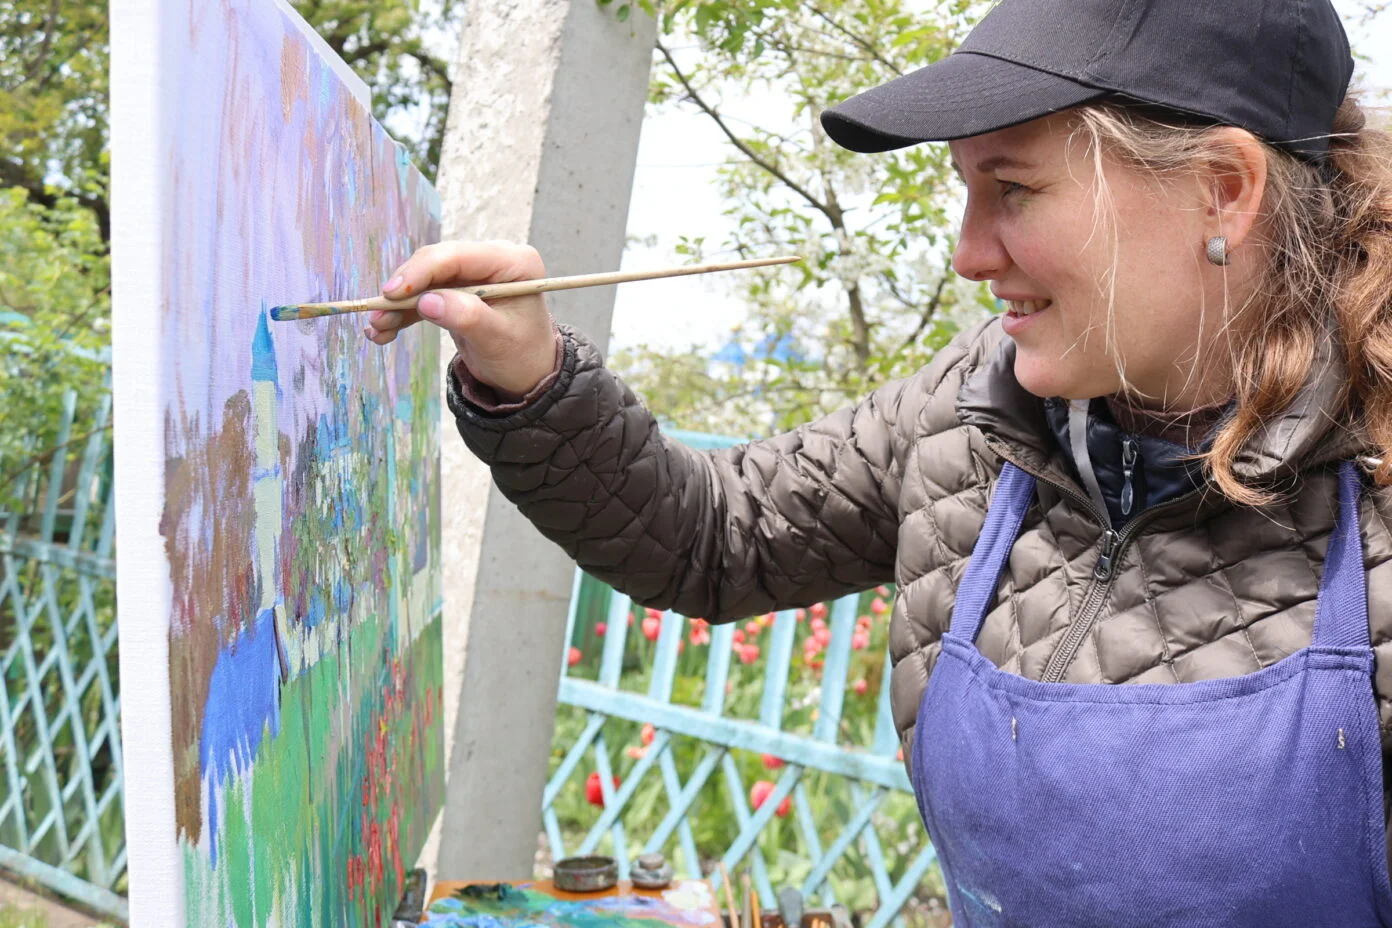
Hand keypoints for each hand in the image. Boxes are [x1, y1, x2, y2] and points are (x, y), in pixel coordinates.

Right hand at [365, 240, 557, 400]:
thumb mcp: (497, 340)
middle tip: (377, 314)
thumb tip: (427, 301)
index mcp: (513, 262)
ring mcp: (474, 274)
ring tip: (376, 329)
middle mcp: (492, 260)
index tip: (392, 293)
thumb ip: (466, 317)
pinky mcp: (458, 290)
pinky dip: (403, 313)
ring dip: (397, 305)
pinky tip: (382, 331)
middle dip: (404, 290)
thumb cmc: (522, 357)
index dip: (422, 271)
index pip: (458, 255)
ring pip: (424, 280)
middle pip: (436, 264)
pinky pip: (424, 296)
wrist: (528, 375)